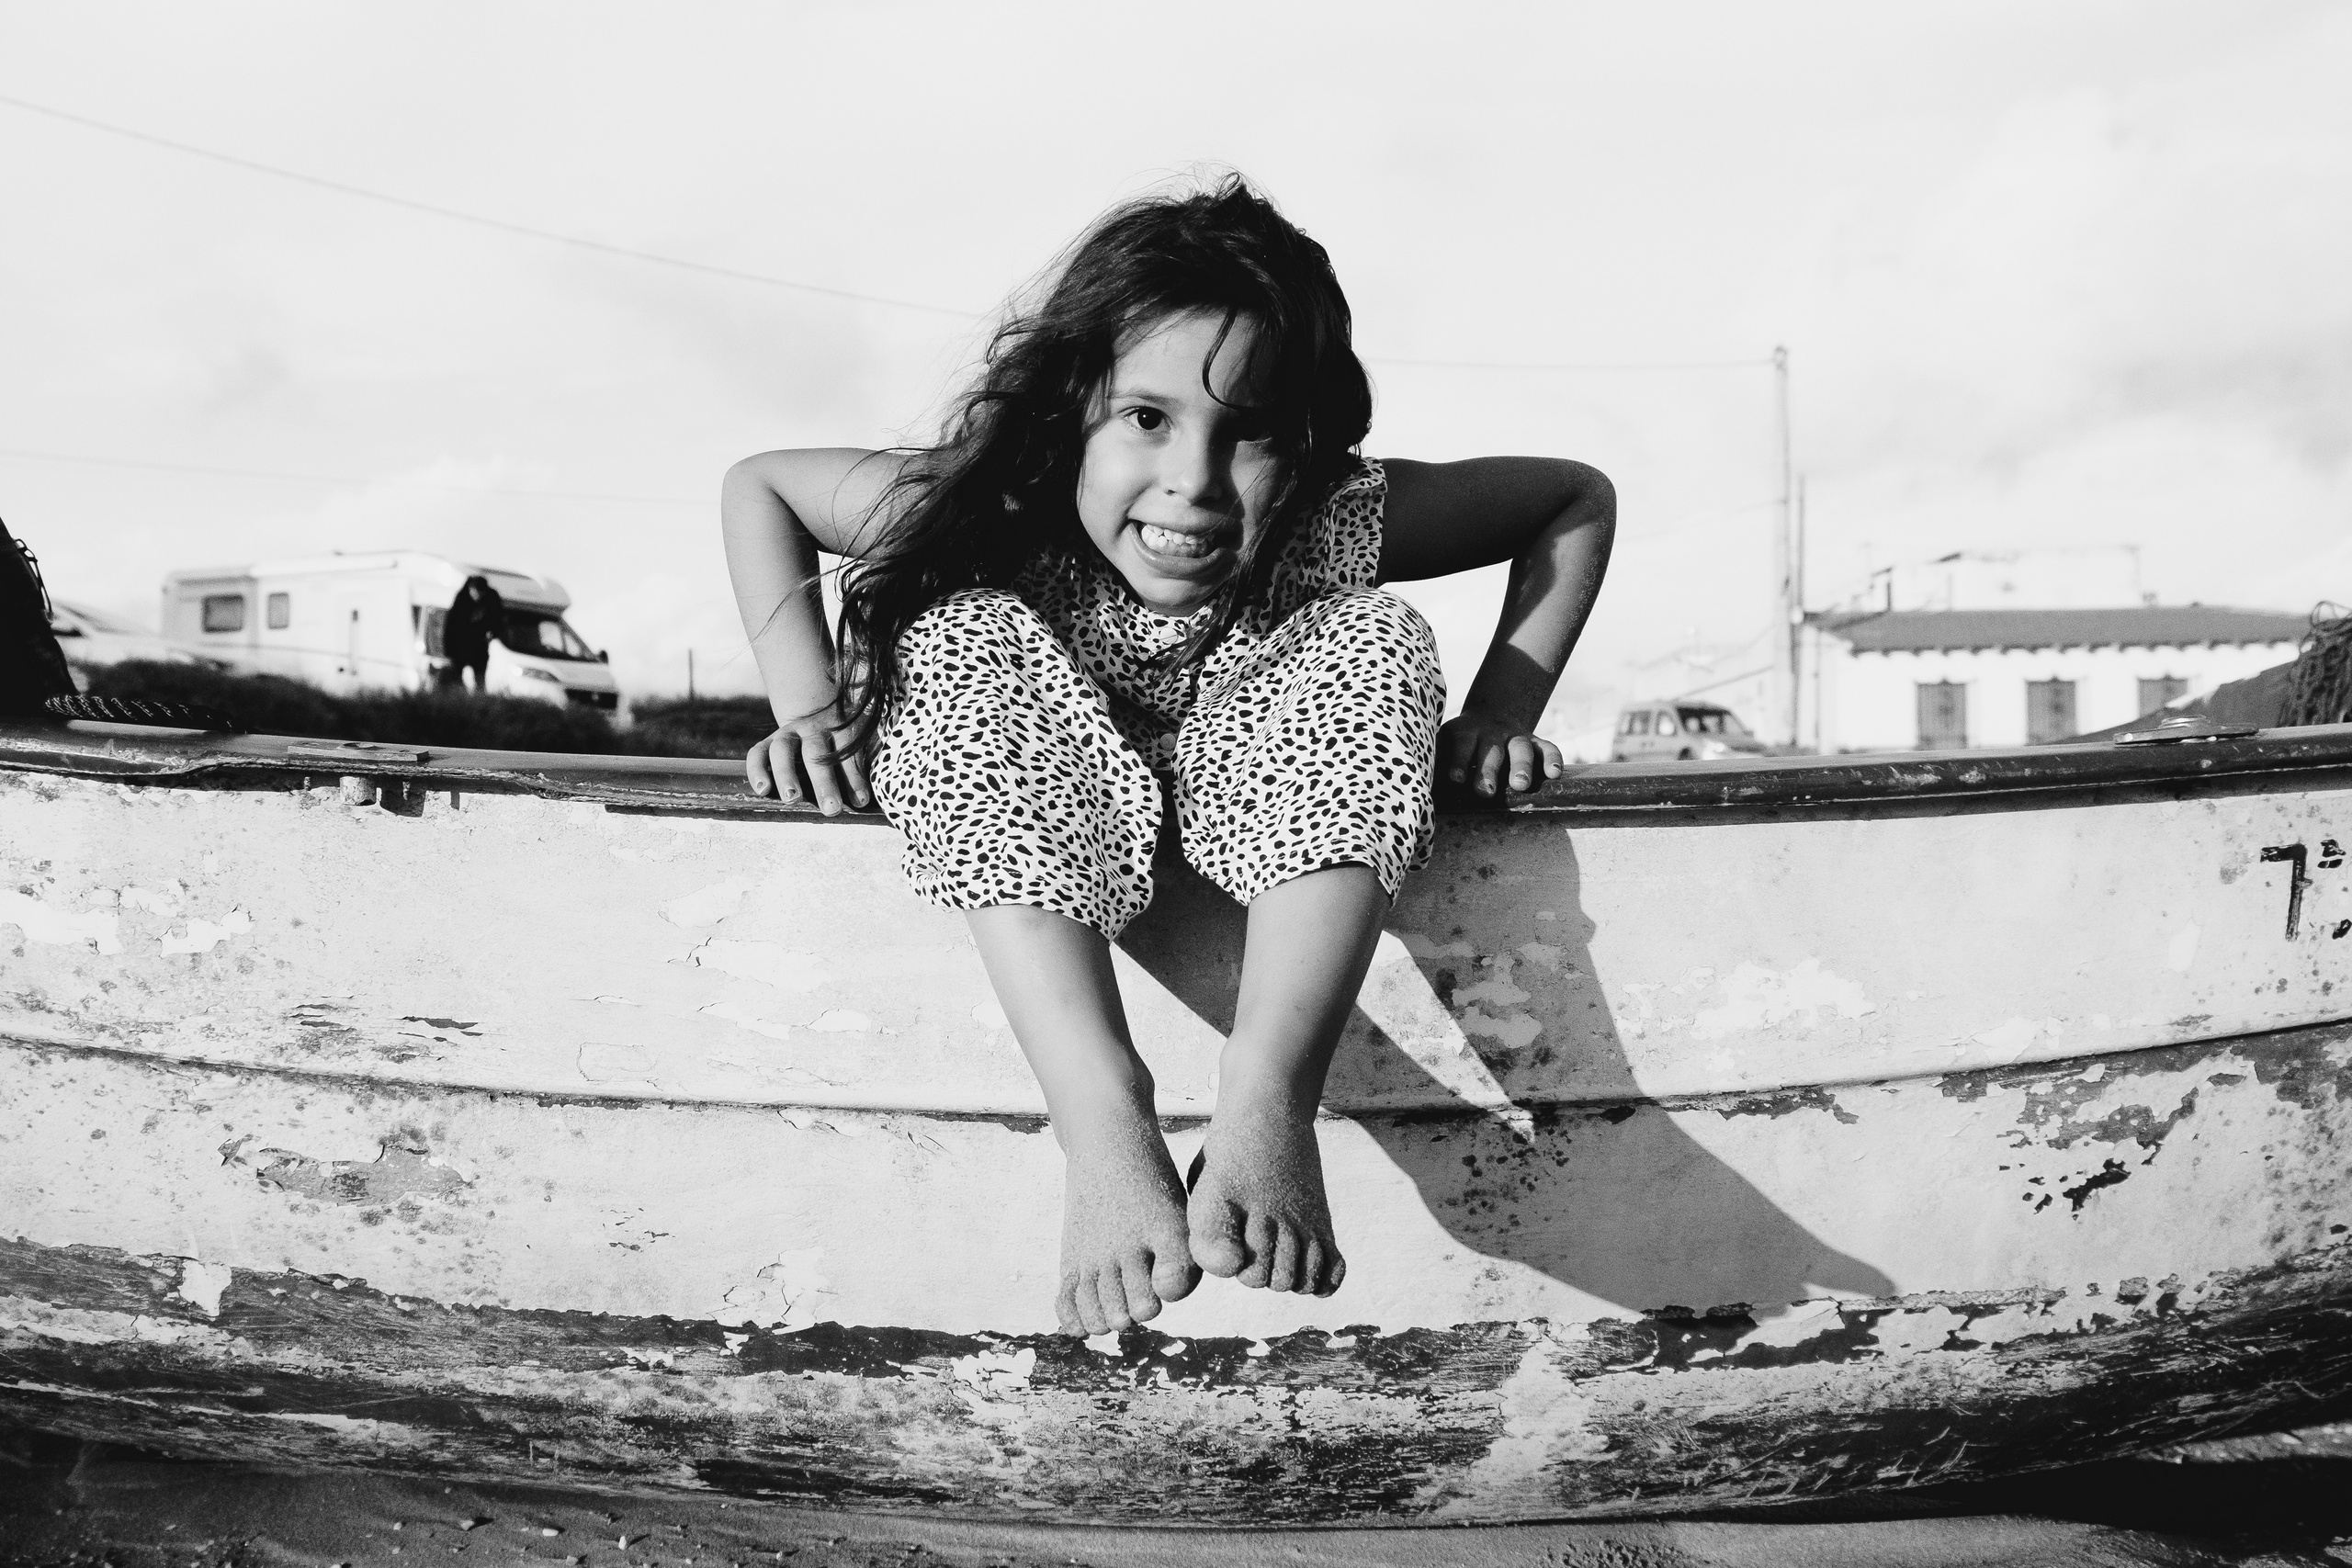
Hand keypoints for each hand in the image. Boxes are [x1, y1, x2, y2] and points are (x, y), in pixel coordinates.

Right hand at [746, 700, 872, 814]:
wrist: (813, 708)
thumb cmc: (838, 741)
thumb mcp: (852, 744)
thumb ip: (855, 769)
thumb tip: (861, 802)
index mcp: (838, 728)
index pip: (847, 753)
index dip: (854, 778)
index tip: (860, 801)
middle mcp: (811, 728)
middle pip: (815, 753)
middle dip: (823, 782)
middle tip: (830, 808)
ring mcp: (787, 733)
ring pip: (783, 750)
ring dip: (786, 775)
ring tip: (792, 798)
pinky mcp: (768, 741)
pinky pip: (757, 753)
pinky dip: (756, 770)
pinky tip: (762, 790)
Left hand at [1438, 709, 1562, 798]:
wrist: (1489, 713)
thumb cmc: (1459, 742)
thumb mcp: (1444, 742)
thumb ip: (1435, 759)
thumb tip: (1417, 785)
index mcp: (1465, 732)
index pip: (1461, 744)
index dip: (1458, 760)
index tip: (1455, 779)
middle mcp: (1491, 732)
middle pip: (1491, 750)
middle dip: (1488, 771)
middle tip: (1486, 792)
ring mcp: (1515, 735)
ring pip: (1520, 748)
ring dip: (1521, 766)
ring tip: (1520, 786)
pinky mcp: (1534, 741)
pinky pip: (1547, 747)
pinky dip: (1553, 759)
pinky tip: (1554, 775)